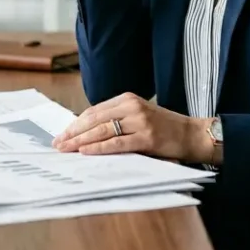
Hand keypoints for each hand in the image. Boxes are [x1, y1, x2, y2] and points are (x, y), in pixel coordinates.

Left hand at [51, 92, 215, 164]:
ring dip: (81, 141)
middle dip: (73, 132)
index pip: (94, 110)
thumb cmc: (164, 128)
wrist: (191, 134)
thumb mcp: (138, 116)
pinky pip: (116, 143)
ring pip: (102, 130)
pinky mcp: (146, 137)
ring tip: (66, 149)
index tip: (62, 133)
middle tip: (58, 143)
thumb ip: (117, 119)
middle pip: (94, 119)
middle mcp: (131, 106)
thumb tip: (86, 132)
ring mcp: (139, 121)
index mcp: (127, 98)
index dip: (76, 123)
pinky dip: (99, 148)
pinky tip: (85, 151)